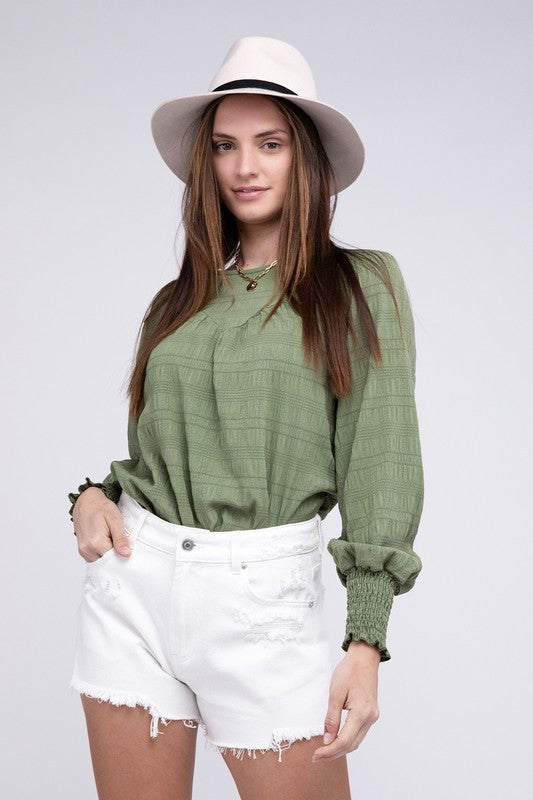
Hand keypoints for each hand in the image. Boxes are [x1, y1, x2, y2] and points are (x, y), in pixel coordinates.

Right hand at [73, 487, 131, 562]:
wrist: (86, 501)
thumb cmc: (100, 507)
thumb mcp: (115, 520)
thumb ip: (120, 538)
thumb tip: (126, 554)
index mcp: (95, 542)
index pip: (113, 560)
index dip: (123, 556)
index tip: (130, 550)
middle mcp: (86, 549)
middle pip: (106, 563)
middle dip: (116, 557)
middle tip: (123, 545)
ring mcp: (83, 551)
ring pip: (100, 561)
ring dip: (109, 555)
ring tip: (114, 542)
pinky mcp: (82, 550)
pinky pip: (95, 558)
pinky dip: (102, 554)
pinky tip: (108, 543)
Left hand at [312, 640, 380, 762]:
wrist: (365, 658)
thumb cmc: (349, 671)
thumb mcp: (335, 693)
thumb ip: (332, 718)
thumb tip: (327, 740)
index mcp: (362, 713)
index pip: (345, 741)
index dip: (329, 751)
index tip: (316, 755)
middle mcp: (370, 718)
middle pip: (352, 745)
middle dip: (334, 753)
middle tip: (317, 756)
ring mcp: (372, 716)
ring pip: (356, 741)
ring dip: (341, 748)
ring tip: (324, 750)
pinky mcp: (371, 714)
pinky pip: (359, 732)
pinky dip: (347, 739)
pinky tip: (336, 739)